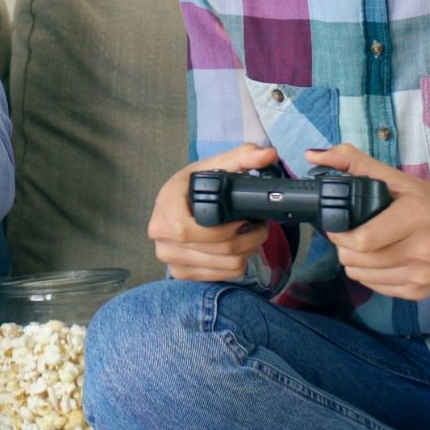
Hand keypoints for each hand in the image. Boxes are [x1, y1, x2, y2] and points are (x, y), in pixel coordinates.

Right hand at [148, 143, 280, 281]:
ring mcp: (170, 258)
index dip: (223, 229)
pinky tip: (238, 248)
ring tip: (252, 235)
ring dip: (248, 251)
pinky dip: (237, 264)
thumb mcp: (213, 165)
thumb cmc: (192, 186)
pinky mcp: (181, 273)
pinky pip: (221, 276)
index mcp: (165, 205)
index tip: (244, 218)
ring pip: (224, 265)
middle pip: (216, 249)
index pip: (187, 230)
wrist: (175, 205)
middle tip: (260, 225)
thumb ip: (242, 156)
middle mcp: (161, 236)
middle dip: (248, 238)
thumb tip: (268, 154)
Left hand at [309, 145, 429, 300]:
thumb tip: (313, 155)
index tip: (338, 223)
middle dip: (343, 246)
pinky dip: (369, 274)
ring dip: (354, 261)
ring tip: (365, 244)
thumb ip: (354, 162)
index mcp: (416, 217)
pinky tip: (380, 258)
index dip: (340, 233)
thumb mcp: (397, 177)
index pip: (362, 240)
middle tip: (349, 233)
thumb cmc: (429, 202)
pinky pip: (376, 287)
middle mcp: (423, 250)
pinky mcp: (420, 292)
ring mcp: (422, 275)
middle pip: (357, 260)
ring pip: (362, 276)